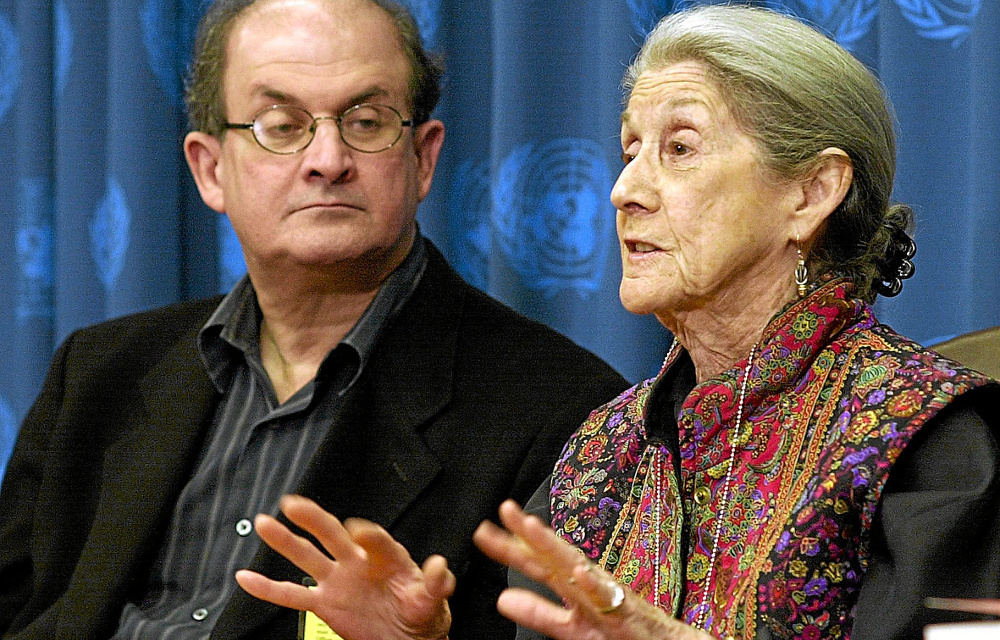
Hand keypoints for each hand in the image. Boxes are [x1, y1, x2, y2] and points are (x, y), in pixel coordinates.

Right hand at [235, 494, 453, 639]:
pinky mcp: (325, 603)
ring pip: (307, 556)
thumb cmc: (421, 613)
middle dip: (315, 518)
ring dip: (285, 541)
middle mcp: (357, 563)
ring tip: (265, 523)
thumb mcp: (432, 599)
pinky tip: (248, 577)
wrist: (406, 638)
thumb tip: (439, 565)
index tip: (358, 530)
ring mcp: (338, 581)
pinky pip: (292, 595)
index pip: (374, 539)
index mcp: (387, 557)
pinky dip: (268, 588)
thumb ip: (435, 583)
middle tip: (295, 503)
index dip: (367, 535)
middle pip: (333, 534)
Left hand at [473, 500, 711, 639]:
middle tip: (505, 509)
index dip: (513, 546)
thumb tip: (503, 599)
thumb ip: (542, 614)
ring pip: (579, 570)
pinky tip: (580, 571)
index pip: (540, 564)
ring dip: (556, 547)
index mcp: (576, 590)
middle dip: (529, 534)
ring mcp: (611, 599)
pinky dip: (596, 585)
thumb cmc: (628, 634)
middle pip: (555, 558)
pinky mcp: (630, 617)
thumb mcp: (575, 628)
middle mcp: (591, 588)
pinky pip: (613, 600)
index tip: (487, 528)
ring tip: (531, 527)